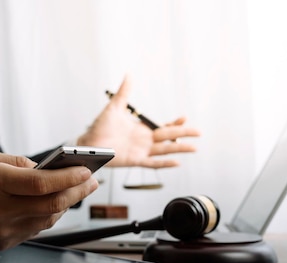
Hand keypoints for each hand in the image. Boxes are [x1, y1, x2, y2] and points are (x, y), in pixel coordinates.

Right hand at [0, 150, 97, 249]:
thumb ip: (15, 163)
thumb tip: (44, 169)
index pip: (40, 184)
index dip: (68, 178)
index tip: (86, 170)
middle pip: (51, 206)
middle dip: (77, 192)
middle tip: (91, 181)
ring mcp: (0, 231)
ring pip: (46, 220)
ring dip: (65, 205)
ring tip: (76, 191)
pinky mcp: (0, 244)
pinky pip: (33, 230)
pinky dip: (46, 217)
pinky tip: (53, 205)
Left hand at [76, 75, 200, 167]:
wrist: (88, 143)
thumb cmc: (98, 127)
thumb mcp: (114, 107)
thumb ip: (124, 92)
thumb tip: (129, 75)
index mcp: (141, 129)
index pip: (162, 127)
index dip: (174, 124)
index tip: (184, 118)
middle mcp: (144, 141)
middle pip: (168, 138)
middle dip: (184, 135)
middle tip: (199, 133)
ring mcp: (140, 152)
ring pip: (164, 151)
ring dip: (179, 149)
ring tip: (194, 148)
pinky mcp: (134, 161)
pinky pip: (152, 164)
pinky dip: (164, 164)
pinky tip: (176, 163)